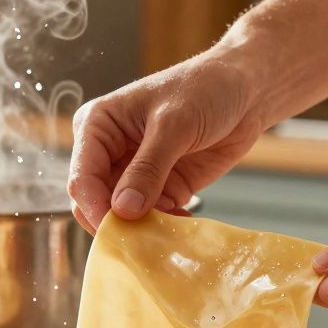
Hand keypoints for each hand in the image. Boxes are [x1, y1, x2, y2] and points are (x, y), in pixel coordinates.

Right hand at [66, 53, 263, 232]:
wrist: (245, 89)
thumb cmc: (205, 88)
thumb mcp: (174, 125)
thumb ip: (148, 168)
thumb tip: (123, 210)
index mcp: (98, 127)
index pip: (82, 177)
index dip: (95, 207)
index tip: (118, 229)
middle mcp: (110, 152)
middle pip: (96, 202)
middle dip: (117, 222)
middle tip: (142, 239)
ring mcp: (135, 173)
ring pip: (123, 216)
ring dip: (143, 229)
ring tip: (168, 231)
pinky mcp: (162, 188)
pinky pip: (152, 218)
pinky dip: (164, 227)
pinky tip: (182, 224)